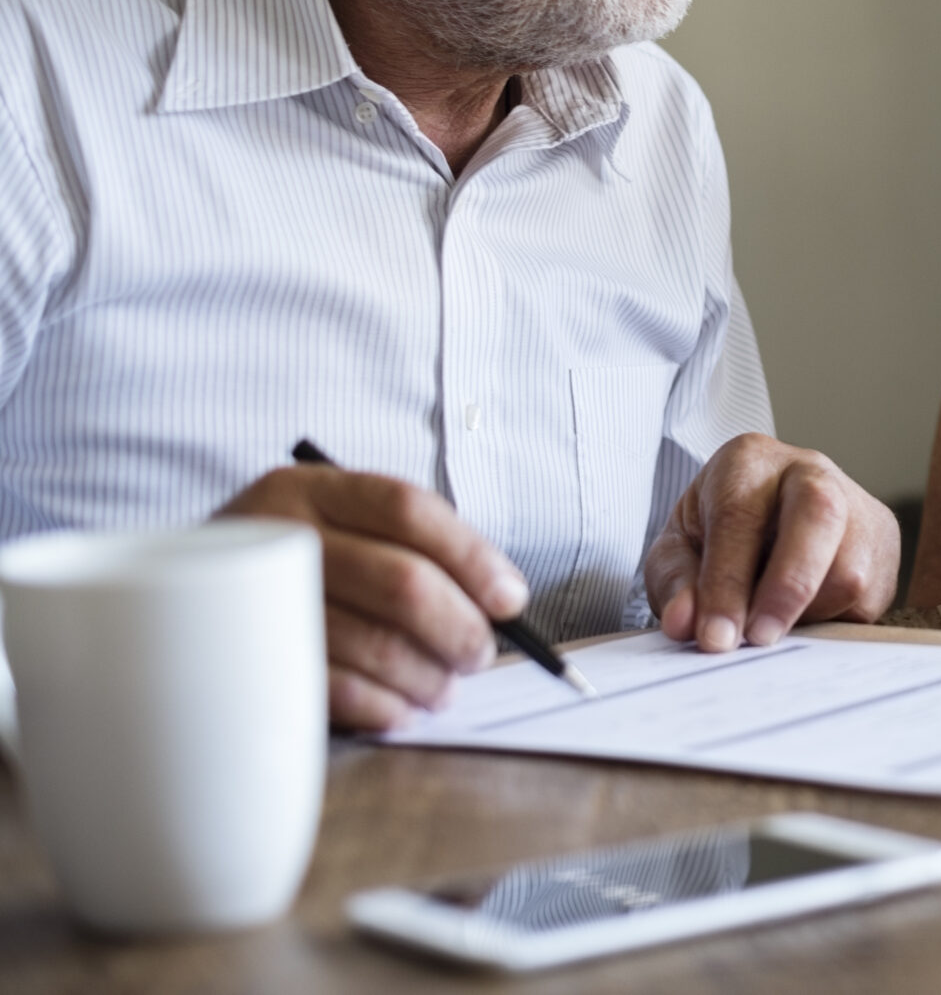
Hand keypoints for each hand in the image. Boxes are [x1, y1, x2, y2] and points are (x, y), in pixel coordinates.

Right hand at [221, 465, 527, 731]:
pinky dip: (383, 706)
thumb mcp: (337, 528)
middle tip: (478, 655)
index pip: (408, 509)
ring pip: (374, 642)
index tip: (509, 599)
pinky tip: (400, 711)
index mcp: (311, 487)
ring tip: (443, 689)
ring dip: (427, 676)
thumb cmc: (293, 567)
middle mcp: (279, 533)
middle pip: (401, 581)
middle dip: (458, 628)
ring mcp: (255, 600)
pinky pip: (333, 689)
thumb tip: (500, 601)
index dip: (471, 556)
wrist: (175, 602)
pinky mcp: (243, 662)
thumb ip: (410, 548)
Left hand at [644, 434, 898, 649]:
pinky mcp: (885, 542)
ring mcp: (857, 504)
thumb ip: (677, 583)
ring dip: (807, 614)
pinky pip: (868, 599)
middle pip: (818, 515)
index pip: (739, 518)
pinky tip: (803, 614)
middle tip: (760, 639)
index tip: (716, 638)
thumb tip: (686, 623)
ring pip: (850, 570)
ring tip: (773, 622)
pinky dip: (832, 621)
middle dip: (789, 585)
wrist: (768, 513)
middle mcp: (810, 471)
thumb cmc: (716, 529)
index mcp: (749, 461)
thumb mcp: (679, 549)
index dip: (727, 584)